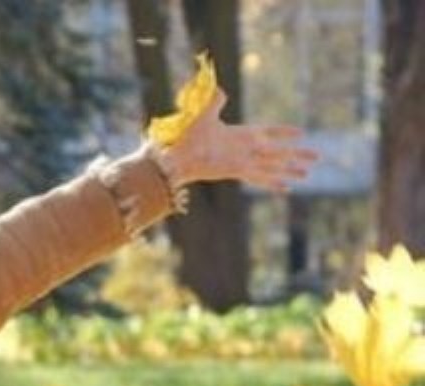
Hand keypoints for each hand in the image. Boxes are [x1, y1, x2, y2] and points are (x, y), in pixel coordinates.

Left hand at [163, 88, 318, 192]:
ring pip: (274, 166)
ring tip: (308, 174)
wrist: (176, 154)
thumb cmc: (187, 135)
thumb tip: (220, 89)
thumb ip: (215, 101)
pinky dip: (273, 183)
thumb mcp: (204, 114)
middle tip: (318, 156)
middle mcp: (246, 149)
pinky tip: (287, 189)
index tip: (300, 133)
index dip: (284, 132)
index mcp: (242, 134)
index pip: (269, 132)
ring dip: (291, 170)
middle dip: (297, 154)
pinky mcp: (238, 171)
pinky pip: (260, 178)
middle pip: (278, 152)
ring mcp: (243, 161)